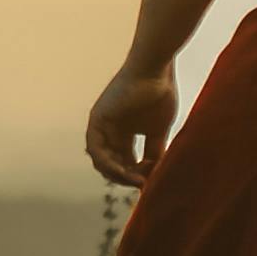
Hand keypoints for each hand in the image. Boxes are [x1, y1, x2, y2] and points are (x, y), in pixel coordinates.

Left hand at [84, 64, 179, 188]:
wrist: (154, 71)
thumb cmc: (159, 93)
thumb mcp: (158, 130)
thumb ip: (154, 151)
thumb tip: (156, 174)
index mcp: (124, 132)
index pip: (124, 161)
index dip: (134, 175)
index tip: (148, 183)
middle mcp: (110, 130)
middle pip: (112, 163)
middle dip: (125, 177)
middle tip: (141, 184)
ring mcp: (101, 126)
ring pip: (102, 160)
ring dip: (117, 174)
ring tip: (135, 180)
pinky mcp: (97, 120)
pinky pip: (96, 150)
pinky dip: (109, 164)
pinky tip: (124, 171)